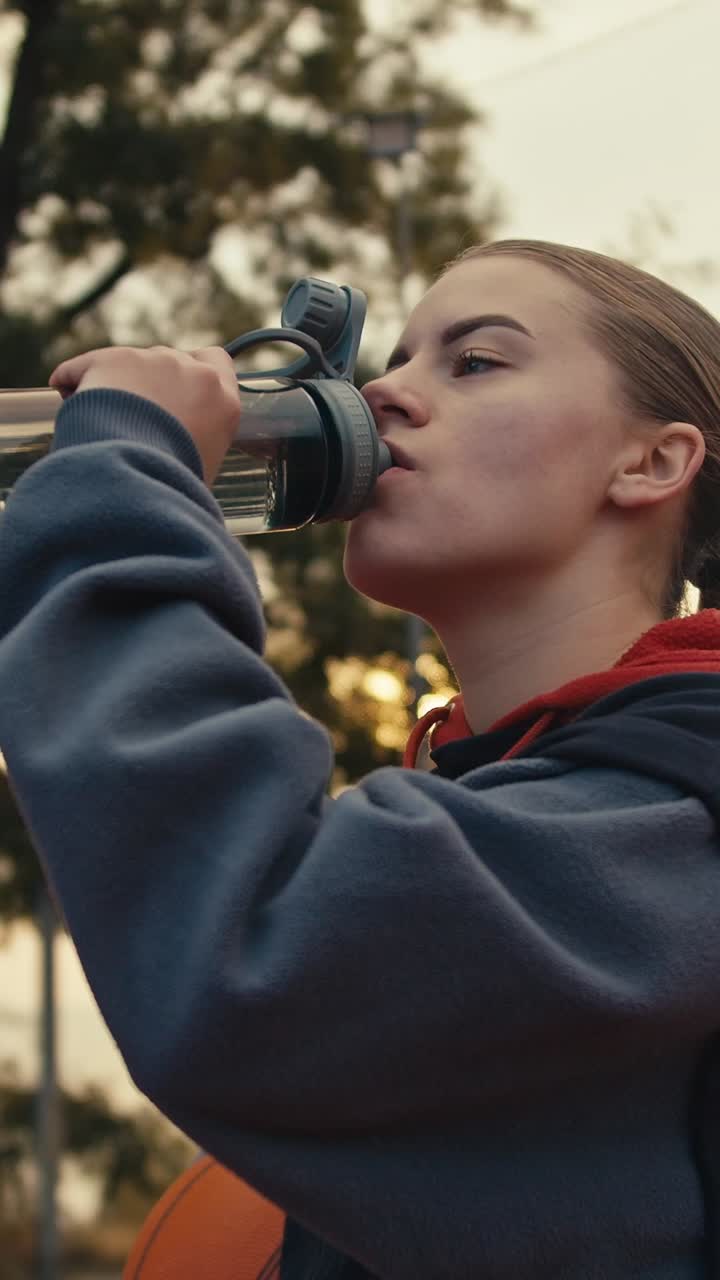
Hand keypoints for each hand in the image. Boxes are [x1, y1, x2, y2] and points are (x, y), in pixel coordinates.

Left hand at [49, 345, 240, 485]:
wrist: (138, 477)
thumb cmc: (172, 487)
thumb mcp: (202, 467)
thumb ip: (199, 441)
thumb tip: (180, 449)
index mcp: (221, 400)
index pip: (216, 361)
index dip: (194, 373)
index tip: (178, 393)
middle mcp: (192, 372)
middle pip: (169, 361)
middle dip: (152, 383)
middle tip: (135, 418)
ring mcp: (152, 361)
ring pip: (128, 364)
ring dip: (116, 384)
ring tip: (101, 420)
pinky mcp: (111, 358)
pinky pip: (81, 368)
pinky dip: (73, 381)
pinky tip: (69, 400)